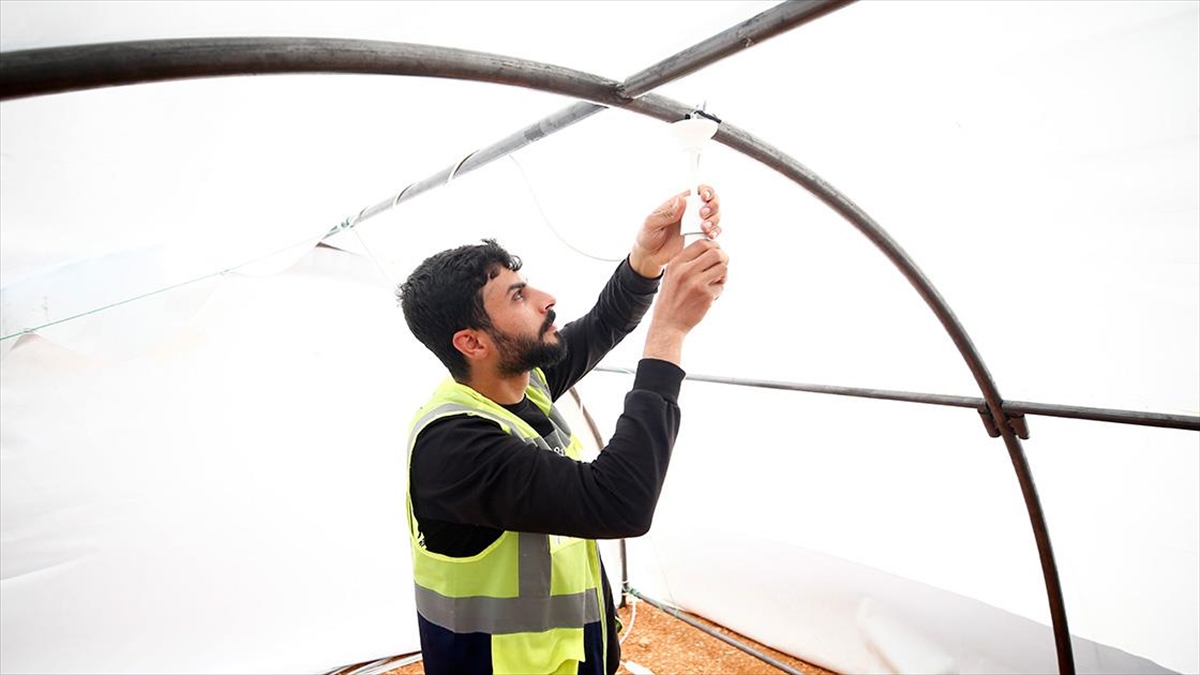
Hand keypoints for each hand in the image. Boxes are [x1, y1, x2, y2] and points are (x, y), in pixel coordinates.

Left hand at [629, 185, 721, 278]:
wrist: (649, 256)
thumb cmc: (647, 236)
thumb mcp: (652, 222)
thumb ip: (667, 213)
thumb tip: (682, 200)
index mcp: (678, 203)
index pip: (697, 190)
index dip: (705, 190)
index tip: (704, 197)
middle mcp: (689, 212)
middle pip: (711, 201)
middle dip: (713, 205)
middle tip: (702, 215)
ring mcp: (695, 224)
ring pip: (715, 216)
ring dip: (714, 219)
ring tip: (704, 228)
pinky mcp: (699, 237)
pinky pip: (714, 231)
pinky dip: (715, 232)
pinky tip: (709, 235)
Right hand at [642, 239, 729, 364]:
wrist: (668, 324)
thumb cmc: (672, 299)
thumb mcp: (671, 275)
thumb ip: (686, 263)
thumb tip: (711, 250)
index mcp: (676, 263)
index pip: (702, 243)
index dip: (713, 246)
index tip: (716, 253)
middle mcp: (686, 270)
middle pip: (716, 253)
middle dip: (723, 258)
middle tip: (722, 266)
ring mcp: (697, 283)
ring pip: (722, 268)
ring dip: (723, 275)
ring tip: (715, 283)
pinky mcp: (706, 296)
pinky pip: (721, 286)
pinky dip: (718, 291)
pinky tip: (709, 298)